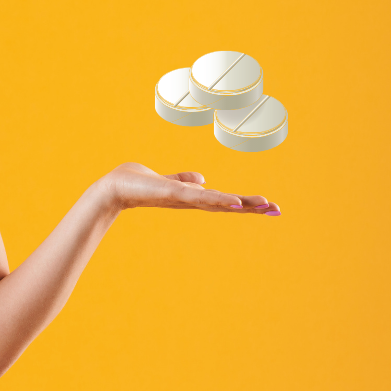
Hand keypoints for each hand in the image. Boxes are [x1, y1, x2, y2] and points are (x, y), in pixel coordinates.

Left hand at [101, 162, 280, 214]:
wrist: (112, 188)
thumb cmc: (136, 184)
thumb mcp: (166, 180)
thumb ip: (182, 180)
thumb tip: (201, 179)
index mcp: (192, 198)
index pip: (224, 200)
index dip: (246, 204)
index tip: (270, 207)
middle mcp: (190, 201)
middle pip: (226, 204)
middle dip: (252, 208)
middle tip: (278, 211)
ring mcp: (182, 198)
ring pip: (217, 201)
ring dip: (241, 204)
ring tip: (264, 206)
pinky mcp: (171, 192)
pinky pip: (197, 196)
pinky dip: (216, 199)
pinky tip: (233, 202)